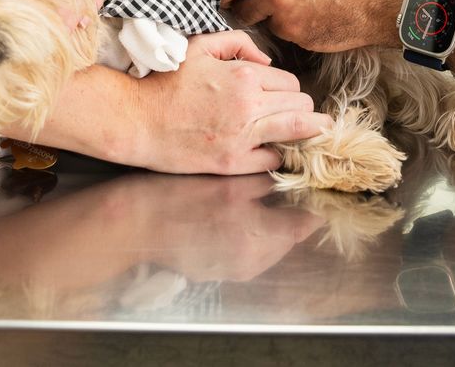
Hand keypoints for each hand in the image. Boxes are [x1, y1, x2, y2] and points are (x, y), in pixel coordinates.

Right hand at [111, 174, 326, 283]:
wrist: (137, 229)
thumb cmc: (178, 200)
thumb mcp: (227, 182)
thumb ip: (263, 184)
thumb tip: (288, 179)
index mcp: (255, 236)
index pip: (301, 227)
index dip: (312, 210)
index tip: (317, 195)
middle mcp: (250, 262)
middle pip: (288, 242)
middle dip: (291, 220)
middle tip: (289, 195)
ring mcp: (234, 272)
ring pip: (271, 251)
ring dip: (274, 232)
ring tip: (265, 207)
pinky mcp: (220, 275)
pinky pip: (251, 259)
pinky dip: (254, 242)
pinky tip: (241, 224)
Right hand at [133, 31, 328, 174]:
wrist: (136, 120)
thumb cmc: (165, 83)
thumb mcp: (200, 47)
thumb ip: (239, 43)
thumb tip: (267, 61)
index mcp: (243, 76)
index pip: (291, 83)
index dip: (288, 88)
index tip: (281, 94)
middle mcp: (248, 106)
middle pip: (301, 106)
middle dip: (300, 107)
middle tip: (294, 111)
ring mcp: (242, 137)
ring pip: (298, 131)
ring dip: (306, 130)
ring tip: (311, 131)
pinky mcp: (232, 163)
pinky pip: (273, 159)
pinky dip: (275, 153)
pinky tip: (268, 147)